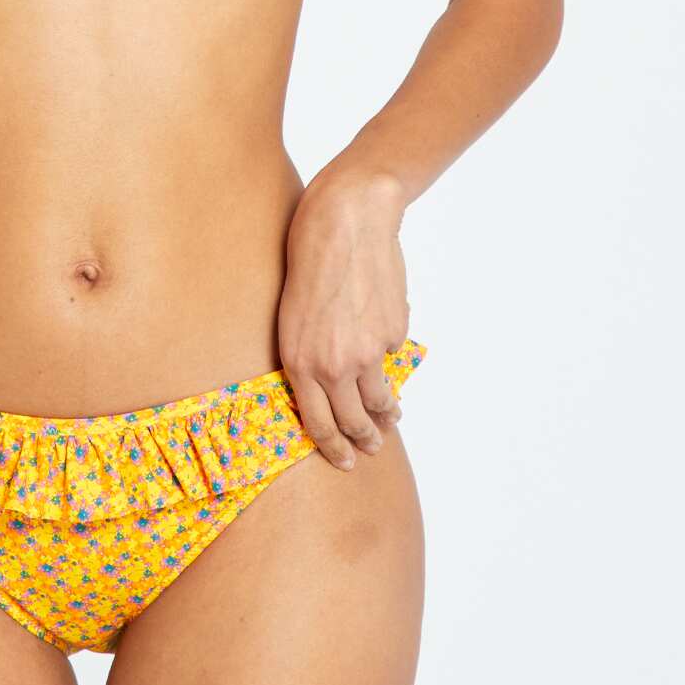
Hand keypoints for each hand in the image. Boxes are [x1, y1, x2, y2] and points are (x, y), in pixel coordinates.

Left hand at [278, 169, 411, 470]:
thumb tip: (334, 385)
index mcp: (298, 361)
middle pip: (353, 422)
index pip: (318, 424)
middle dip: (366, 440)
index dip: (334, 448)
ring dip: (387, 413)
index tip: (346, 461)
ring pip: (380, 400)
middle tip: (373, 447)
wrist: (344, 223)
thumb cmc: (309, 261)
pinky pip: (392, 356)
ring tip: (390, 417)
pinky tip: (384, 340)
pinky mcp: (392, 335)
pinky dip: (389, 355)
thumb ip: (311, 356)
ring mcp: (366, 353)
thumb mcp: (292, 316)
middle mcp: (332, 365)